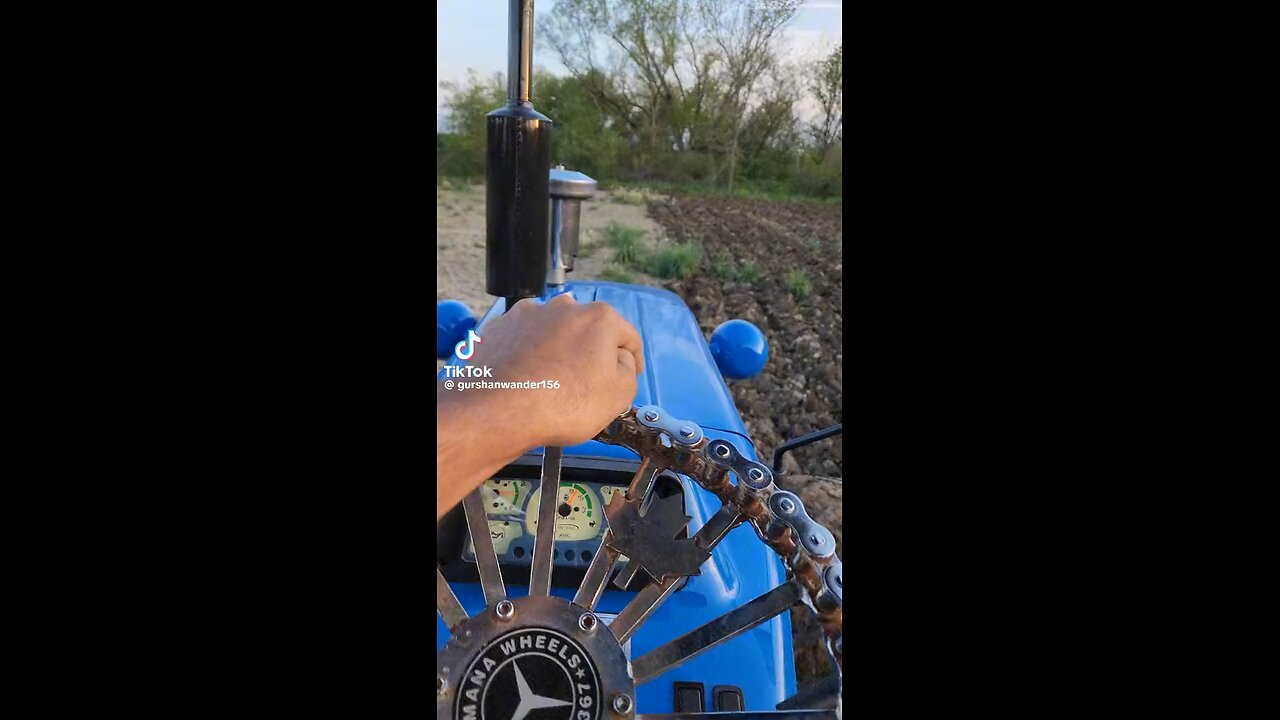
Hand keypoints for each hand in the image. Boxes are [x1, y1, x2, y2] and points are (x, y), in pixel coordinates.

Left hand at [465, 293, 642, 447]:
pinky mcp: (497, 329)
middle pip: (587, 330)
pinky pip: (523, 343)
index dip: (632, 359)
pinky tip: (527, 381)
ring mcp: (525, 315)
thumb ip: (627, 370)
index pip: (627, 336)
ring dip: (558, 352)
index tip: (629, 375)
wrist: (496, 411)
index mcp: (598, 317)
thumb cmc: (563, 403)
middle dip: (592, 353)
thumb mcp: (619, 394)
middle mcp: (561, 307)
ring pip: (552, 333)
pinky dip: (529, 357)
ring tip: (554, 383)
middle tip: (590, 383)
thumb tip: (619, 360)